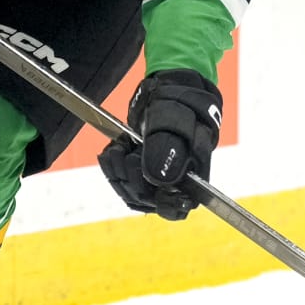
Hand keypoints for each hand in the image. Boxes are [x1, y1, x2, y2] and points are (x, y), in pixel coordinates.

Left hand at [98, 70, 222, 220]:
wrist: (169, 95)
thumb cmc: (182, 107)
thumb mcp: (176, 122)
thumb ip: (169, 149)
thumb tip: (160, 180)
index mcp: (194, 178)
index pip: (177, 208)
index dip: (160, 202)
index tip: (146, 179)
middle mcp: (174, 186)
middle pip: (146, 200)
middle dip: (131, 176)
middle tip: (127, 151)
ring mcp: (154, 181)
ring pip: (129, 192)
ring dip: (117, 170)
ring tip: (119, 146)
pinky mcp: (138, 174)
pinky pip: (120, 182)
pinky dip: (111, 166)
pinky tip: (112, 149)